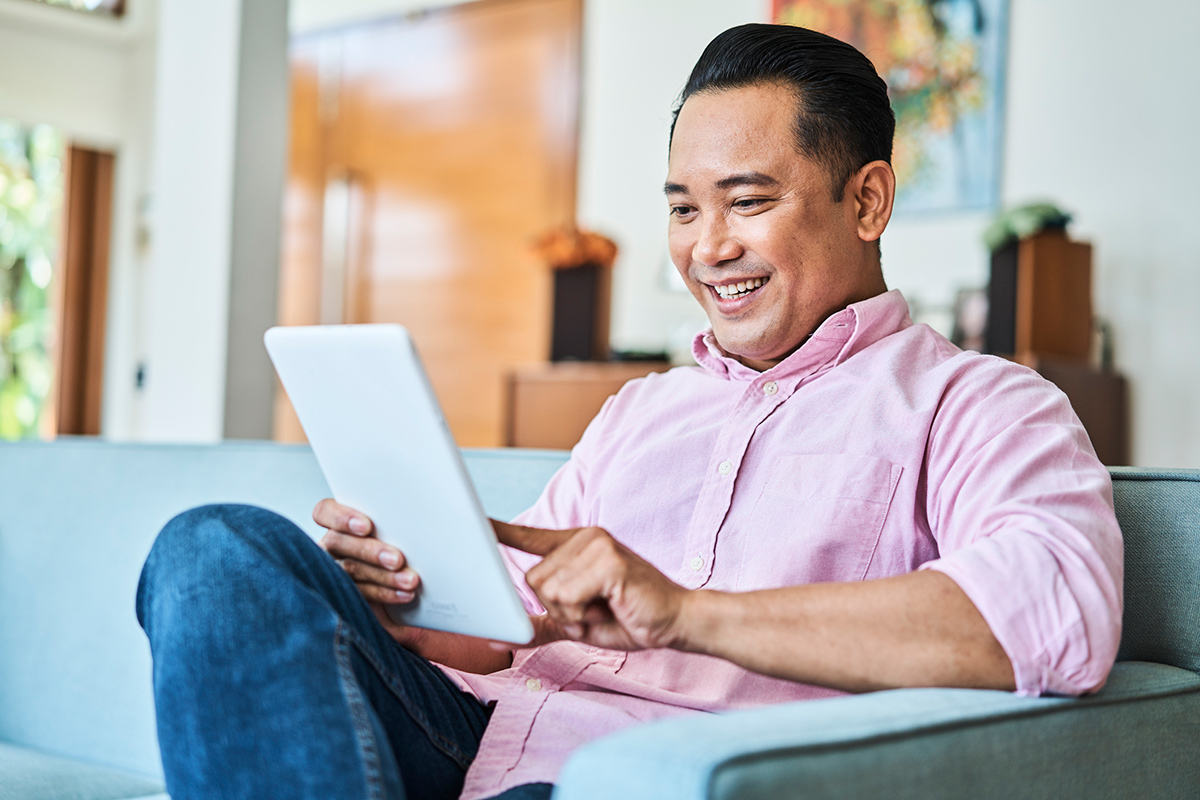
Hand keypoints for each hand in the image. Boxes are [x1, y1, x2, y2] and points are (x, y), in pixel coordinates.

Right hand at [314, 498, 421, 643]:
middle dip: (369, 550)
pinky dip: (385, 593)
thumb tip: (417, 514)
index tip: (366, 526)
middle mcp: (331, 545)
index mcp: (339, 523)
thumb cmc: (399, 546)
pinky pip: (360, 593)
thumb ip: (392, 522)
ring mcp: (334, 571)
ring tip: (409, 579)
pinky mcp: (345, 595)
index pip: (325, 512)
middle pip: (338, 542)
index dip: (341, 518)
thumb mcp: (394, 530)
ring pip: (350, 570)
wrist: (404, 586)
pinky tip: (404, 594)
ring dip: (383, 575)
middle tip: (397, 559)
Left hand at [493, 521, 687, 650]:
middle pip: (533, 579)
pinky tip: (608, 606)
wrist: (675, 621)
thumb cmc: (629, 618)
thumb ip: (541, 624)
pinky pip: (566, 597)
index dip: (500, 530)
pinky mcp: (608, 561)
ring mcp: (597, 546)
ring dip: (571, 613)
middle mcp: (585, 538)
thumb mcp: (576, 623)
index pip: (530, 536)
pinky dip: (581, 614)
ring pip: (548, 589)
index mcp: (576, 545)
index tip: (474, 521)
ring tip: (601, 608)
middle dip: (557, 608)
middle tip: (590, 610)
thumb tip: (500, 637)